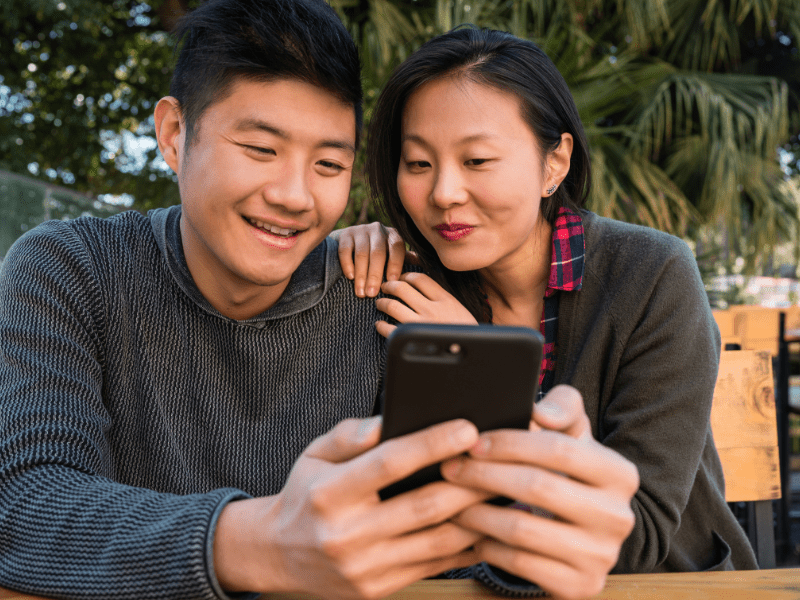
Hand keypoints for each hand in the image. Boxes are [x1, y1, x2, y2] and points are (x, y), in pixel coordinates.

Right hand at [213, 417, 491, 599]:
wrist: (279, 554)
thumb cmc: (306, 495)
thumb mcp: (315, 454)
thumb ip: (351, 434)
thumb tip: (388, 418)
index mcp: (330, 494)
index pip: (389, 463)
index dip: (432, 443)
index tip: (467, 427)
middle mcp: (346, 535)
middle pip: (424, 505)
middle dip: (469, 481)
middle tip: (499, 459)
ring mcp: (364, 568)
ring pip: (437, 541)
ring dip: (475, 514)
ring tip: (501, 490)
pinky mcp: (378, 590)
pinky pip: (434, 566)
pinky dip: (464, 545)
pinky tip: (483, 524)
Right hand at [335, 222, 409, 297]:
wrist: (353, 241)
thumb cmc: (380, 254)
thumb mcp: (394, 254)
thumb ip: (407, 259)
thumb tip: (430, 267)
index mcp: (394, 235)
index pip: (397, 247)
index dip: (395, 264)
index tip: (392, 281)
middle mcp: (378, 229)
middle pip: (378, 252)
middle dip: (375, 275)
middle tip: (372, 294)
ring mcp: (360, 230)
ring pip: (362, 253)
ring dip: (361, 275)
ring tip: (360, 292)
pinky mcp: (345, 234)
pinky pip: (345, 250)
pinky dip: (348, 264)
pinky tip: (350, 277)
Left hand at [375, 272, 477, 337]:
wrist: (472, 355)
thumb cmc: (465, 334)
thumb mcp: (459, 310)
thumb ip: (443, 299)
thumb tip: (425, 287)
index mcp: (445, 300)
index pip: (420, 279)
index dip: (406, 276)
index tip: (401, 278)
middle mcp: (432, 309)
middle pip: (402, 288)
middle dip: (390, 285)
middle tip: (385, 287)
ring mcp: (420, 325)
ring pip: (393, 306)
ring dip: (382, 303)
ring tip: (380, 303)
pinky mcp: (412, 341)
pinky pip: (389, 329)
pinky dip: (381, 326)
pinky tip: (380, 325)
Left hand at [441, 386, 638, 599]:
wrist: (588, 531)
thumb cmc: (568, 471)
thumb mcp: (573, 433)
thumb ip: (561, 407)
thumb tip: (540, 413)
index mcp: (620, 473)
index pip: (559, 449)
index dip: (510, 443)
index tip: (473, 442)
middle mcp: (618, 517)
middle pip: (538, 487)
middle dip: (485, 475)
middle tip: (451, 469)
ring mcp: (601, 557)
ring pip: (523, 529)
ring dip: (478, 512)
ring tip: (453, 499)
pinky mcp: (580, 587)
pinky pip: (520, 564)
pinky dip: (488, 545)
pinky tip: (473, 531)